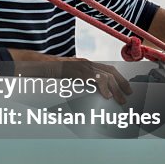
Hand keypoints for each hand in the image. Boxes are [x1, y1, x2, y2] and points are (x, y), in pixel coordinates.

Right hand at [8, 50, 131, 104]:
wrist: (37, 65)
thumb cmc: (49, 73)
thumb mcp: (66, 77)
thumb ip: (77, 82)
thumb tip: (85, 92)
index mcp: (84, 64)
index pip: (107, 69)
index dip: (118, 78)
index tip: (125, 88)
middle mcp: (86, 63)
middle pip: (111, 71)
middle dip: (122, 83)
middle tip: (128, 95)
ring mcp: (82, 66)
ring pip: (106, 76)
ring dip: (116, 89)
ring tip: (120, 100)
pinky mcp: (78, 72)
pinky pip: (95, 79)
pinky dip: (104, 88)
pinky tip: (107, 96)